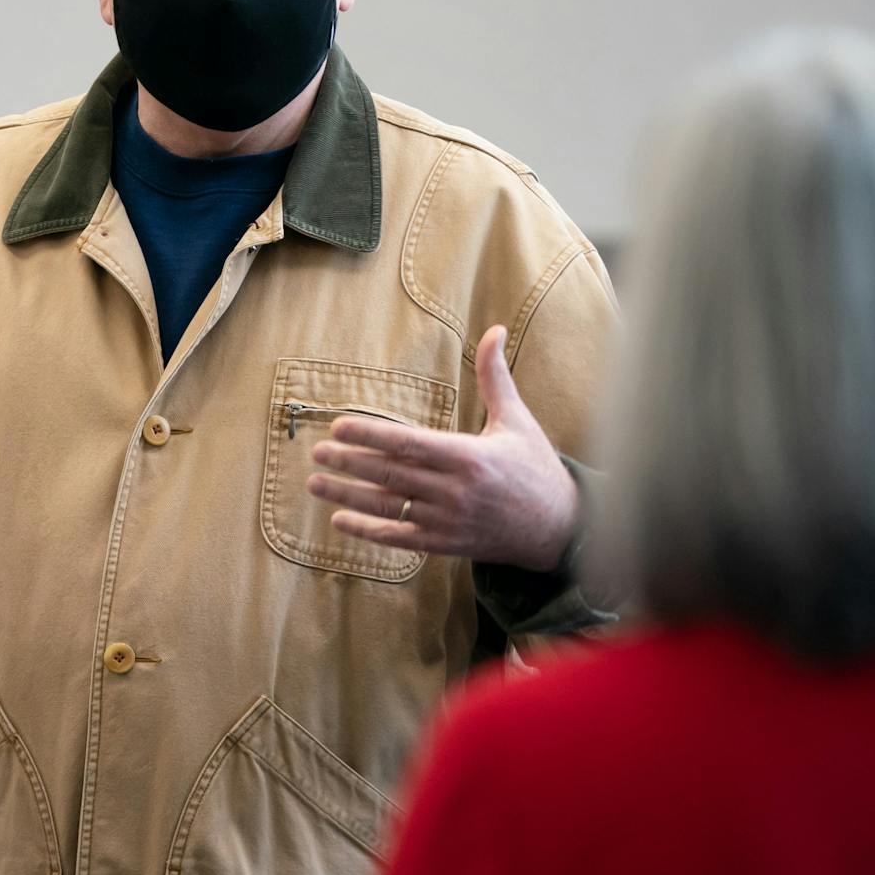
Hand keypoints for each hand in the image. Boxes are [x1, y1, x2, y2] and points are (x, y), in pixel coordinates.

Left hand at [306, 325, 575, 569]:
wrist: (560, 528)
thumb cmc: (535, 467)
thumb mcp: (516, 420)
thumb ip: (495, 377)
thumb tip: (493, 330)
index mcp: (469, 457)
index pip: (408, 444)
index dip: (369, 435)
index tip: (338, 426)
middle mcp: (454, 491)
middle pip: (390, 475)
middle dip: (349, 463)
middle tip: (316, 453)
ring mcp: (448, 521)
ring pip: (388, 508)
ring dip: (348, 496)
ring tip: (315, 484)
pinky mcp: (446, 545)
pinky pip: (400, 538)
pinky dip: (369, 531)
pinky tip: (341, 520)